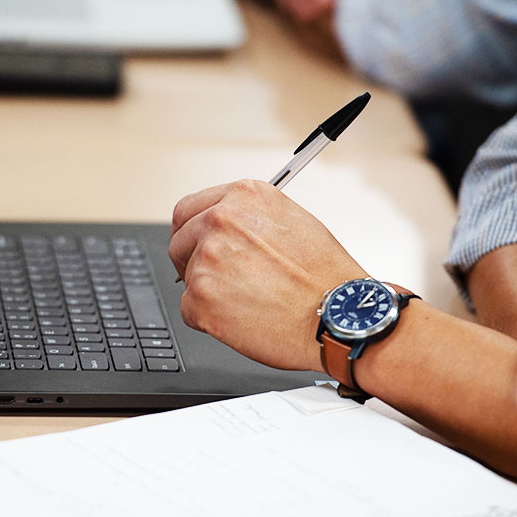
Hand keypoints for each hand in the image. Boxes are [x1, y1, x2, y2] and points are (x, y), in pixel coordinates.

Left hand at [169, 180, 367, 370]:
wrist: (338, 315)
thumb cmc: (326, 277)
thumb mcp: (292, 221)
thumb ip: (250, 218)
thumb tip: (225, 229)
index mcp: (243, 197)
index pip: (188, 210)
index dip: (191, 233)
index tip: (196, 246)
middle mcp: (221, 220)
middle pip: (179, 242)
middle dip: (193, 263)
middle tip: (222, 282)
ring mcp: (207, 258)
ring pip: (188, 278)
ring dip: (209, 292)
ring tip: (249, 301)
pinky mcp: (200, 297)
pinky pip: (189, 310)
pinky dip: (210, 319)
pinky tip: (243, 318)